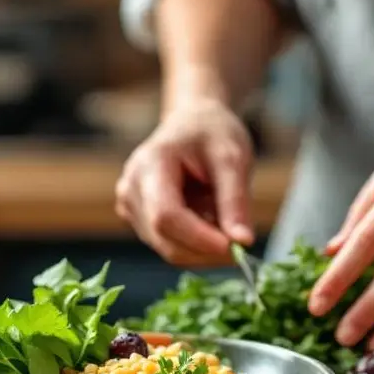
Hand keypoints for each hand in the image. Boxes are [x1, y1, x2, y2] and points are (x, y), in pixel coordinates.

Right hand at [115, 98, 254, 264]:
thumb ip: (235, 200)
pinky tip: (209, 219)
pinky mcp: (138, 221)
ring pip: (169, 249)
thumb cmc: (213, 133)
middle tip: (242, 243)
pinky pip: (170, 246)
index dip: (199, 238)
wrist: (193, 123)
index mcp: (150, 164)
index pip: (166, 215)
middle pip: (166, 239)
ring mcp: (130, 207)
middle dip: (207, 250)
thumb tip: (242, 242)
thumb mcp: (233, 158)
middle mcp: (131, 188)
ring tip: (224, 217)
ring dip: (204, 247)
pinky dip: (196, 245)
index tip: (235, 248)